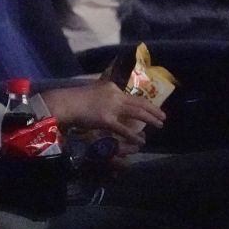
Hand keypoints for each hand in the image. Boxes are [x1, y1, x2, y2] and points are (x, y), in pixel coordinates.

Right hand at [44, 81, 166, 147]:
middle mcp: (115, 95)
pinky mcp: (107, 120)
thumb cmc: (75, 98)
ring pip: (137, 113)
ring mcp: (112, 107)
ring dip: (150, 120)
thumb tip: (110, 98)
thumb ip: (103, 93)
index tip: (151, 107)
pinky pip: (124, 129)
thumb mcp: (92, 90)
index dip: (144, 102)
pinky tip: (140, 141)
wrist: (65, 103)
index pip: (132, 95)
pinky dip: (133, 136)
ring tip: (159, 126)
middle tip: (163, 117)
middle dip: (153, 110)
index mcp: (111, 87)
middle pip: (139, 103)